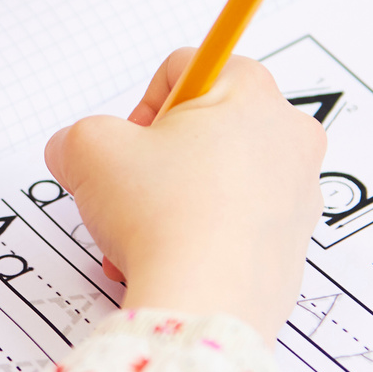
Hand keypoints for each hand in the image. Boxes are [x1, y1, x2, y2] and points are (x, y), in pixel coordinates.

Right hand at [43, 52, 324, 336]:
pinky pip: (238, 223)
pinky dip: (203, 234)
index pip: (186, 68)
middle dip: (160, 158)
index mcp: (252, 92)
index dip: (143, 105)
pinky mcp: (293, 245)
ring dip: (176, 200)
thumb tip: (73, 150)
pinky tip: (171, 258)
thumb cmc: (165, 217)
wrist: (205, 303)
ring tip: (145, 233)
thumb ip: (77, 136)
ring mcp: (299, 194)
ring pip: (220, 179)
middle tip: (135, 187)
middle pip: (207, 126)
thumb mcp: (90, 150)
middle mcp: (289, 136)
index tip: (130, 143)